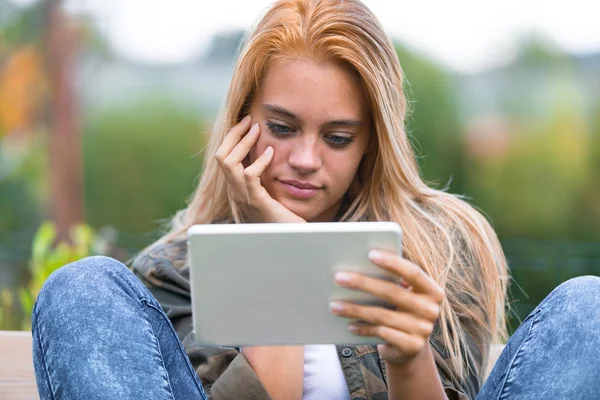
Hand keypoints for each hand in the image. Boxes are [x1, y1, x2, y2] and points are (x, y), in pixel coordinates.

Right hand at [215, 115, 304, 223]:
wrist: (288, 242)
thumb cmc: (282, 221)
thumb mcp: (270, 195)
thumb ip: (265, 179)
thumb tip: (270, 154)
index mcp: (236, 189)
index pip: (224, 159)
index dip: (232, 139)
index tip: (246, 124)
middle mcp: (235, 192)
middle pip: (221, 156)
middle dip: (233, 135)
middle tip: (249, 120)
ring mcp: (243, 198)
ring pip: (229, 162)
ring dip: (243, 143)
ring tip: (257, 130)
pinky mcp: (256, 202)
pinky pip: (249, 176)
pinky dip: (259, 161)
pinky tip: (271, 153)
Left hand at [329, 249, 443, 364]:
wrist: (410, 348)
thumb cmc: (401, 312)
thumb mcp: (402, 296)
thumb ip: (391, 281)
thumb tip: (360, 265)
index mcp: (432, 291)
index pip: (413, 273)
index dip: (392, 263)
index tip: (370, 254)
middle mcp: (431, 310)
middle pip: (392, 292)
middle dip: (363, 283)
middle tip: (339, 278)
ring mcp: (423, 330)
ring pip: (382, 315)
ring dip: (355, 309)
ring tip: (335, 305)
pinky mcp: (411, 346)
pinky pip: (381, 334)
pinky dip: (363, 328)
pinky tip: (349, 325)